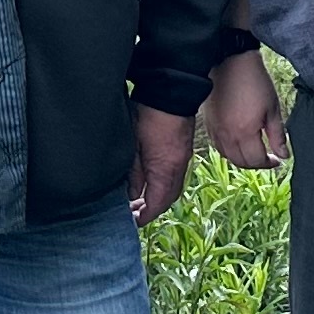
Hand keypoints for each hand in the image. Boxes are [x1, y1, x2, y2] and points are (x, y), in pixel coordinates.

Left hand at [131, 107, 198, 226]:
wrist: (169, 91)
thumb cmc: (148, 116)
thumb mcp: (133, 148)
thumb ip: (134, 175)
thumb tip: (132, 195)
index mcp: (165, 171)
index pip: (156, 205)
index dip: (143, 216)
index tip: (131, 221)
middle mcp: (177, 169)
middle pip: (166, 200)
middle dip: (150, 209)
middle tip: (132, 213)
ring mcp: (182, 159)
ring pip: (171, 188)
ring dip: (157, 197)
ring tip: (138, 200)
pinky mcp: (182, 150)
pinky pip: (174, 176)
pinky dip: (162, 184)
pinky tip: (149, 182)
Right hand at [204, 50, 289, 171]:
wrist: (231, 62)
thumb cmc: (254, 81)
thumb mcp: (272, 108)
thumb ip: (278, 135)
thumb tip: (284, 155)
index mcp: (245, 132)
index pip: (256, 160)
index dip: (269, 163)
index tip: (277, 159)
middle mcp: (228, 135)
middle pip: (241, 162)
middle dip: (256, 163)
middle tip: (268, 158)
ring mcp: (216, 130)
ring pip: (228, 157)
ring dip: (242, 159)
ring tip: (254, 152)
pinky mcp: (209, 124)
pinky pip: (218, 146)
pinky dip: (229, 151)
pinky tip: (239, 144)